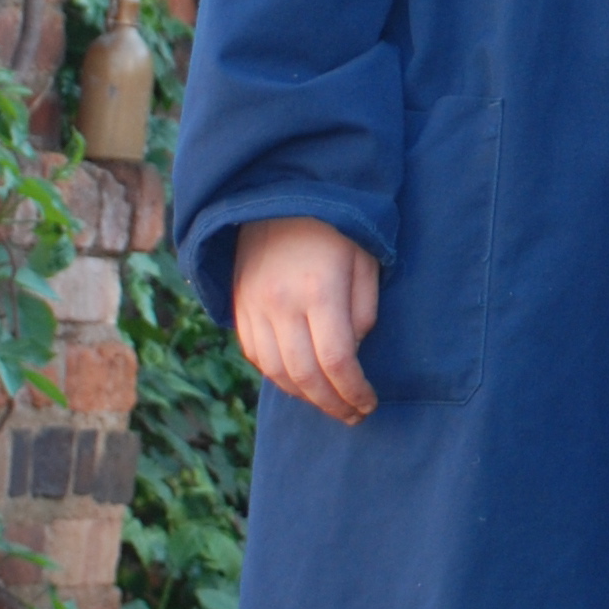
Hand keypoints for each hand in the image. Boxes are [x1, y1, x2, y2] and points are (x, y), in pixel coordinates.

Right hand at [232, 216, 380, 424]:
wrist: (280, 193)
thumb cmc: (336, 226)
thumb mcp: (365, 261)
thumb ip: (363, 311)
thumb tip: (352, 354)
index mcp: (320, 290)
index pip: (337, 361)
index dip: (354, 391)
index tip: (369, 403)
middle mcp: (281, 304)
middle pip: (304, 375)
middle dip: (331, 403)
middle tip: (352, 414)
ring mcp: (254, 306)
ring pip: (275, 372)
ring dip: (303, 396)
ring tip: (328, 402)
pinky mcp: (239, 305)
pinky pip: (255, 355)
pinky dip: (277, 375)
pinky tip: (298, 380)